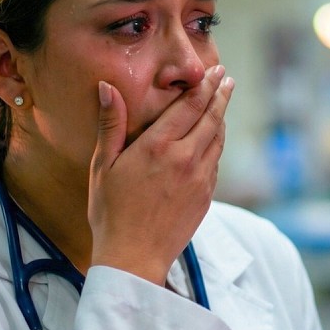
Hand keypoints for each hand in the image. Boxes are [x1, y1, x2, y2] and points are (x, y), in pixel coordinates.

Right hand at [87, 66, 233, 283]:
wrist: (134, 258)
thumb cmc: (110, 212)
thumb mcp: (103, 166)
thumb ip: (110, 124)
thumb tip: (107, 88)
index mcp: (158, 148)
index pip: (189, 107)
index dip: (204, 86)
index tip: (215, 71)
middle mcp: (185, 159)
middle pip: (211, 118)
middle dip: (220, 95)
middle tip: (226, 78)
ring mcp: (200, 179)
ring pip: (218, 139)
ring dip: (222, 117)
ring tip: (224, 101)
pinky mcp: (206, 196)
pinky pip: (216, 162)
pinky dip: (218, 143)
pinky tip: (214, 138)